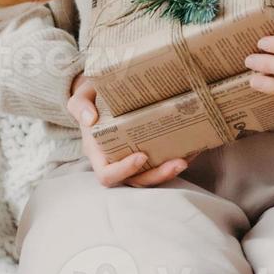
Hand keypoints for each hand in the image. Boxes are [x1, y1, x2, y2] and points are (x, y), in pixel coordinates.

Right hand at [66, 73, 188, 187]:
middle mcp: (116, 161)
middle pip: (136, 180)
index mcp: (97, 153)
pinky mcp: (148, 153)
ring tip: (187, 159)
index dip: (124, 171)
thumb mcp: (81, 97)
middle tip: (178, 162)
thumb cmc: (90, 97)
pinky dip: (176, 159)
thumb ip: (80, 105)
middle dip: (157, 176)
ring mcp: (133, 159)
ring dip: (170, 172)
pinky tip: (192, 149)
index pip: (107, 174)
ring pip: (151, 176)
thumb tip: (89, 118)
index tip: (141, 156)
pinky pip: (161, 163)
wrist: (101, 93)